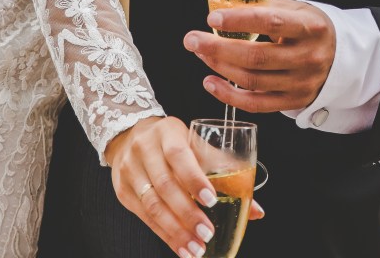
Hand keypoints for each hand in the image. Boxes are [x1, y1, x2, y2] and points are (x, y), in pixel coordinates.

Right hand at [106, 116, 263, 256]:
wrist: (130, 136)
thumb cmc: (172, 140)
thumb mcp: (195, 144)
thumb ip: (224, 171)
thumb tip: (256, 209)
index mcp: (167, 132)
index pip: (179, 155)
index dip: (194, 178)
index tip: (211, 200)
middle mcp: (145, 149)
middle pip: (165, 185)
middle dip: (187, 213)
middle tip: (207, 233)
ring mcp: (130, 171)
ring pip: (152, 205)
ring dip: (176, 231)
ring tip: (196, 249)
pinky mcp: (123, 192)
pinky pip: (144, 217)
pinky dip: (164, 235)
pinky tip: (180, 247)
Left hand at [184, 0, 335, 113]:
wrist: (340, 57)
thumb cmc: (310, 28)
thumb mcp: (294, 9)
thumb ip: (259, 3)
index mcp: (310, 27)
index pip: (270, 22)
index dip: (239, 20)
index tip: (212, 17)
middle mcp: (308, 57)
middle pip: (256, 57)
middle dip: (218, 48)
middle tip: (192, 39)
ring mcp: (301, 83)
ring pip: (252, 81)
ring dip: (220, 68)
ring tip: (201, 54)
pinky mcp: (293, 102)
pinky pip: (256, 104)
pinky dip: (229, 95)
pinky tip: (210, 82)